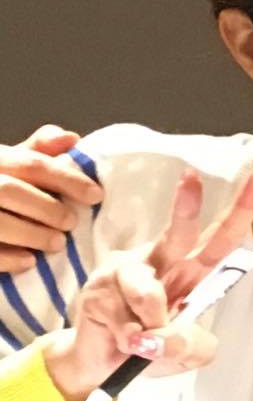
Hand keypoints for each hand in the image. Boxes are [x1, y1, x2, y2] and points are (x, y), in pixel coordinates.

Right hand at [0, 124, 101, 273]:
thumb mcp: (13, 162)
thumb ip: (39, 150)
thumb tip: (71, 138)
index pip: (31, 164)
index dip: (66, 178)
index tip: (96, 195)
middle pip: (9, 190)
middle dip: (47, 208)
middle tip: (72, 222)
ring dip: (32, 234)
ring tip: (57, 243)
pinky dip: (9, 258)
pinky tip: (30, 262)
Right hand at [42, 162, 252, 400]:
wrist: (100, 364)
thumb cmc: (150, 347)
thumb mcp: (187, 354)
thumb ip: (193, 347)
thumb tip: (168, 334)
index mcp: (192, 269)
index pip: (222, 236)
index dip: (243, 207)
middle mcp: (162, 261)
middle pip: (180, 232)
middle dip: (187, 206)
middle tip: (191, 180)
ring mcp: (126, 271)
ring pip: (149, 294)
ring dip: (154, 327)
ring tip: (144, 342)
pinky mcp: (98, 288)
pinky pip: (125, 318)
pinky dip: (132, 339)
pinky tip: (124, 341)